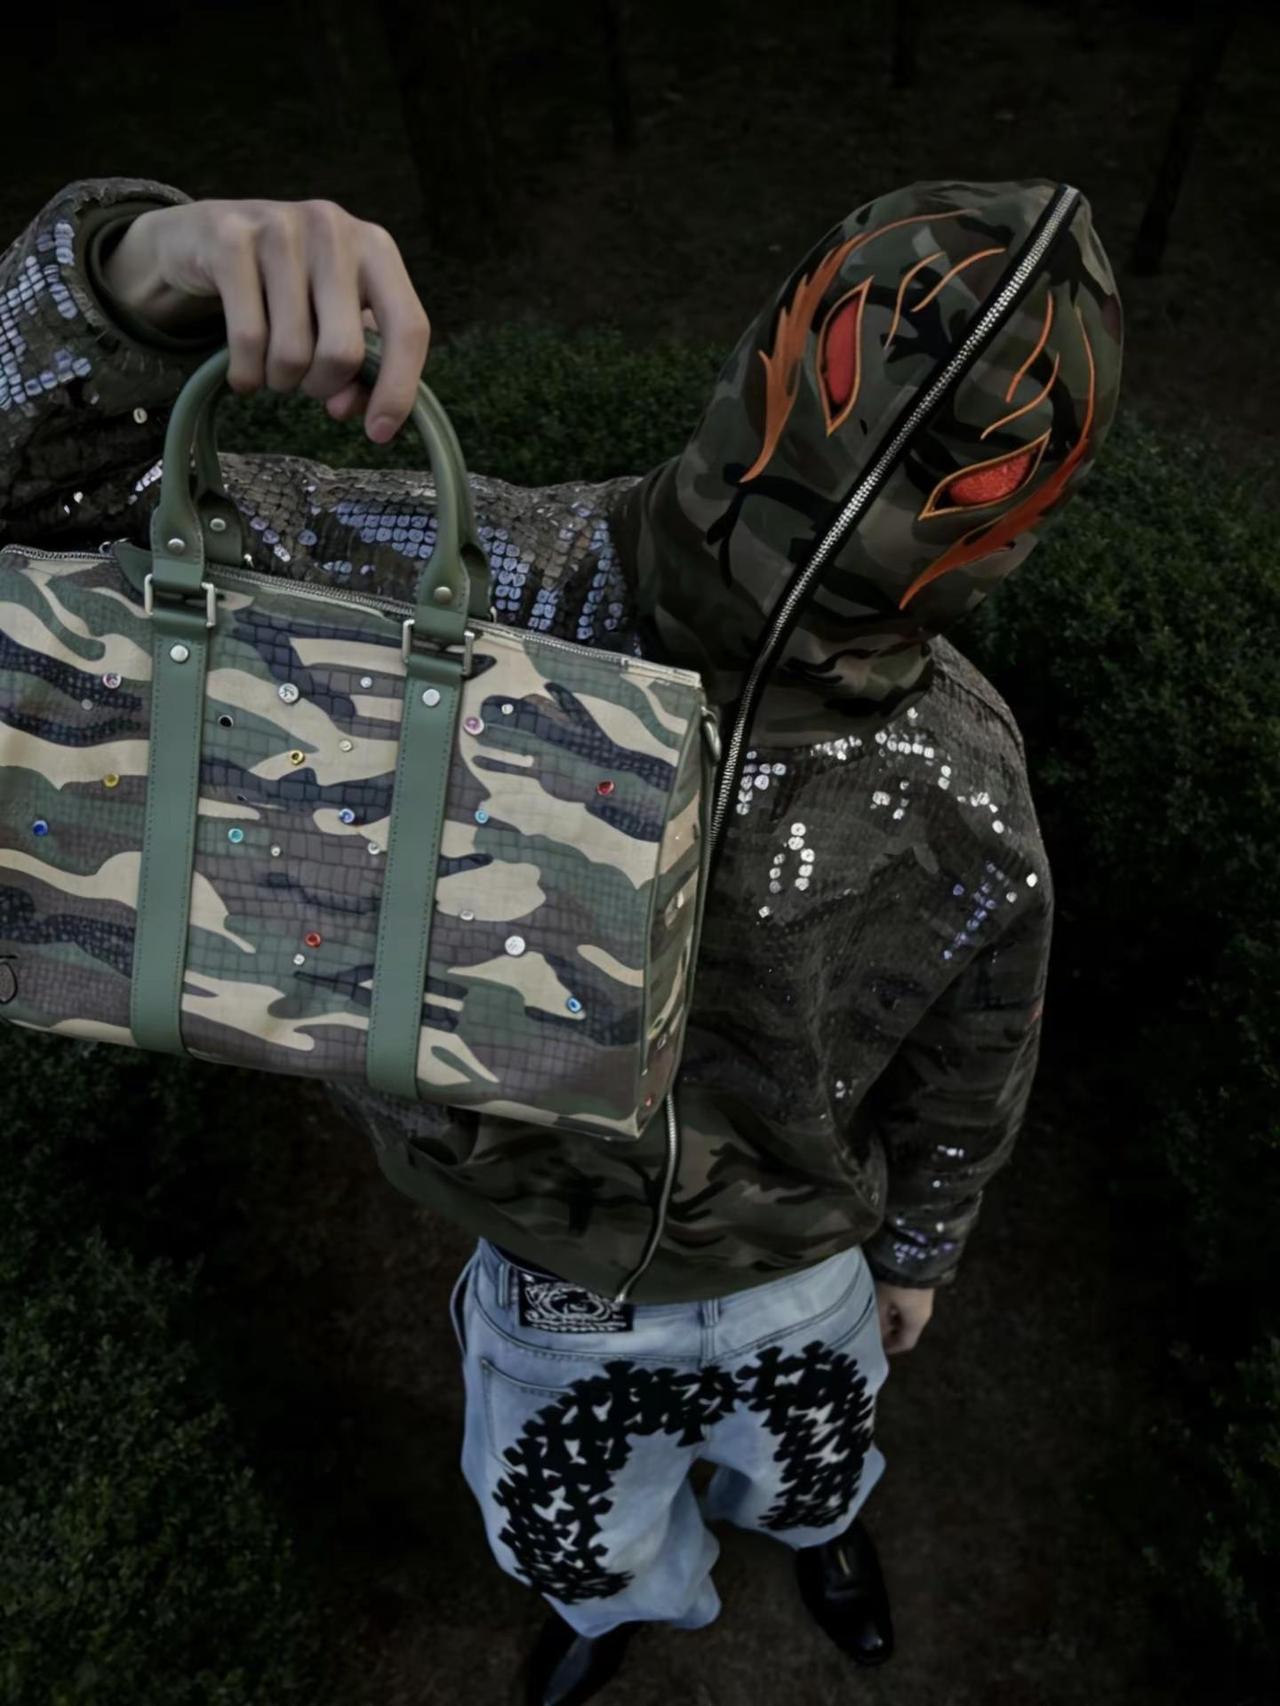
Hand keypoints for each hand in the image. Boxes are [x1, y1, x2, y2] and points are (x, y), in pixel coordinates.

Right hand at [100, 197, 430, 443]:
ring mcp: (280, 229)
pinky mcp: (230, 241)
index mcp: (376, 248)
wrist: (199, 238)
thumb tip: (345, 407)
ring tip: (270, 366)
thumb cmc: (283, 290)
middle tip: (304, 382)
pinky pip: (248, 339)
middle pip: (344, 352)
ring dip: (279, 381)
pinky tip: (243, 373)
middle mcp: (333, 230)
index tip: (378, 434)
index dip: (398, 390)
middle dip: (321, 386)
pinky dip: (246, 375)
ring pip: (292, 352)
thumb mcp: (332, 320)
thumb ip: (358, 368)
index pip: (409, 328)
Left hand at [875, 1281, 934, 1354]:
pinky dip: (896, 1304)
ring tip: (876, 1309)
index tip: (875, 1345)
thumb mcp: (881, 1300)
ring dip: (892, 1315)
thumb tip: (877, 1334)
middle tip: (872, 1325)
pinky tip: (884, 1295)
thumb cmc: (895, 1281)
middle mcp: (924, 1313)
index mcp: (916, 1321)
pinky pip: (908, 1302)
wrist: (915, 1251)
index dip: (890, 1347)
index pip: (906, 1343)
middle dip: (889, 1330)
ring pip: (906, 1314)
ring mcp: (925, 1298)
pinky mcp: (922, 1285)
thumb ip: (879, 1319)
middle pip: (906, 1329)